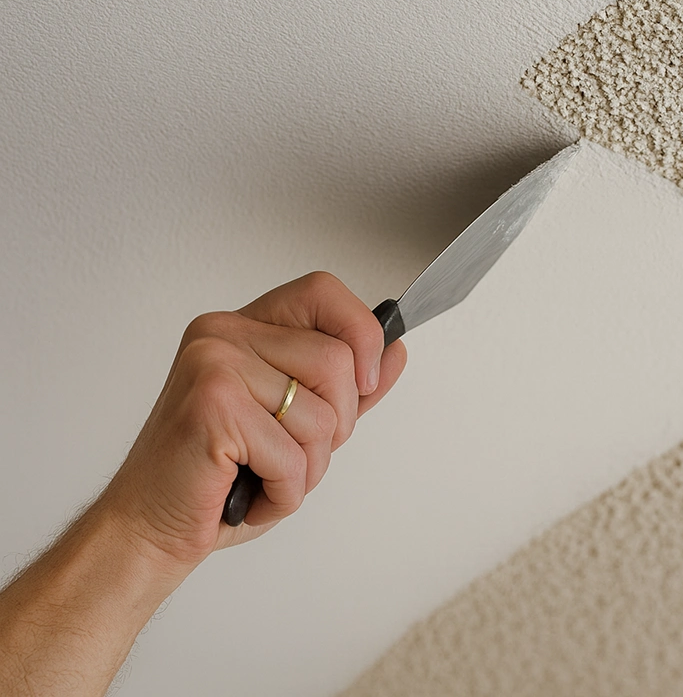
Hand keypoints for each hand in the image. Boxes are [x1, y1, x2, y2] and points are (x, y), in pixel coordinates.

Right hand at [99, 272, 406, 575]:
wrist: (149, 528)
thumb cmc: (217, 479)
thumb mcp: (297, 426)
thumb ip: (347, 387)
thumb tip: (396, 350)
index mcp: (244, 327)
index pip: (323, 291)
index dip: (361, 332)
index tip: (365, 382)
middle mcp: (224, 334)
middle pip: (338, 361)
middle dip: (336, 427)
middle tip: (290, 454)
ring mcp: (214, 365)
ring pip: (323, 414)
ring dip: (308, 467)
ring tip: (263, 476)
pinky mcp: (213, 406)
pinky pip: (293, 455)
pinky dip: (284, 493)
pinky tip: (249, 495)